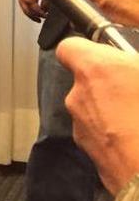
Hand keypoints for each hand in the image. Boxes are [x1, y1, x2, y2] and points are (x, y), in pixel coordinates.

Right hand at [17, 0, 47, 21]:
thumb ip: (46, 3)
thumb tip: (46, 11)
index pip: (36, 11)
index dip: (42, 15)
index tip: (47, 16)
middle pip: (29, 13)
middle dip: (36, 17)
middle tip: (43, 18)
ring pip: (25, 11)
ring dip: (32, 16)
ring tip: (38, 19)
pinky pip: (23, 7)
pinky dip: (29, 11)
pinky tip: (33, 13)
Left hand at [56, 37, 138, 194]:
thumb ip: (132, 66)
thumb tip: (131, 67)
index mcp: (96, 69)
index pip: (70, 48)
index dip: (86, 49)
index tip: (104, 53)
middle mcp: (79, 96)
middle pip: (86, 82)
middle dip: (109, 84)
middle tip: (136, 90)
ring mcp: (81, 127)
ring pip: (93, 110)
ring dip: (112, 111)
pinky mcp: (89, 152)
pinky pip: (99, 135)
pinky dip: (114, 135)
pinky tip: (137, 140)